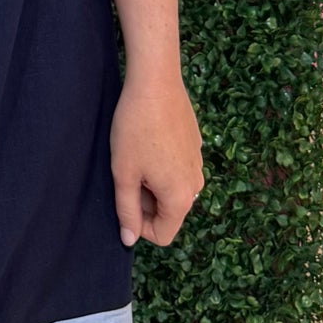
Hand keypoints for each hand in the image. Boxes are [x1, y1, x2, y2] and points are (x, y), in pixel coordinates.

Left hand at [110, 71, 203, 247]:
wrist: (155, 83)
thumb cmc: (134, 129)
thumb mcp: (123, 173)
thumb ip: (126, 211)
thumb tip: (129, 239)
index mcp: (180, 198)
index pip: (162, 235)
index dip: (138, 226)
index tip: (123, 200)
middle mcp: (196, 185)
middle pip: (168, 213)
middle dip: (145, 202)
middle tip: (127, 172)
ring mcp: (198, 164)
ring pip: (172, 190)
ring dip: (152, 183)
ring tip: (136, 155)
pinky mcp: (195, 146)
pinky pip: (177, 169)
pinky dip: (162, 164)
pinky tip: (149, 140)